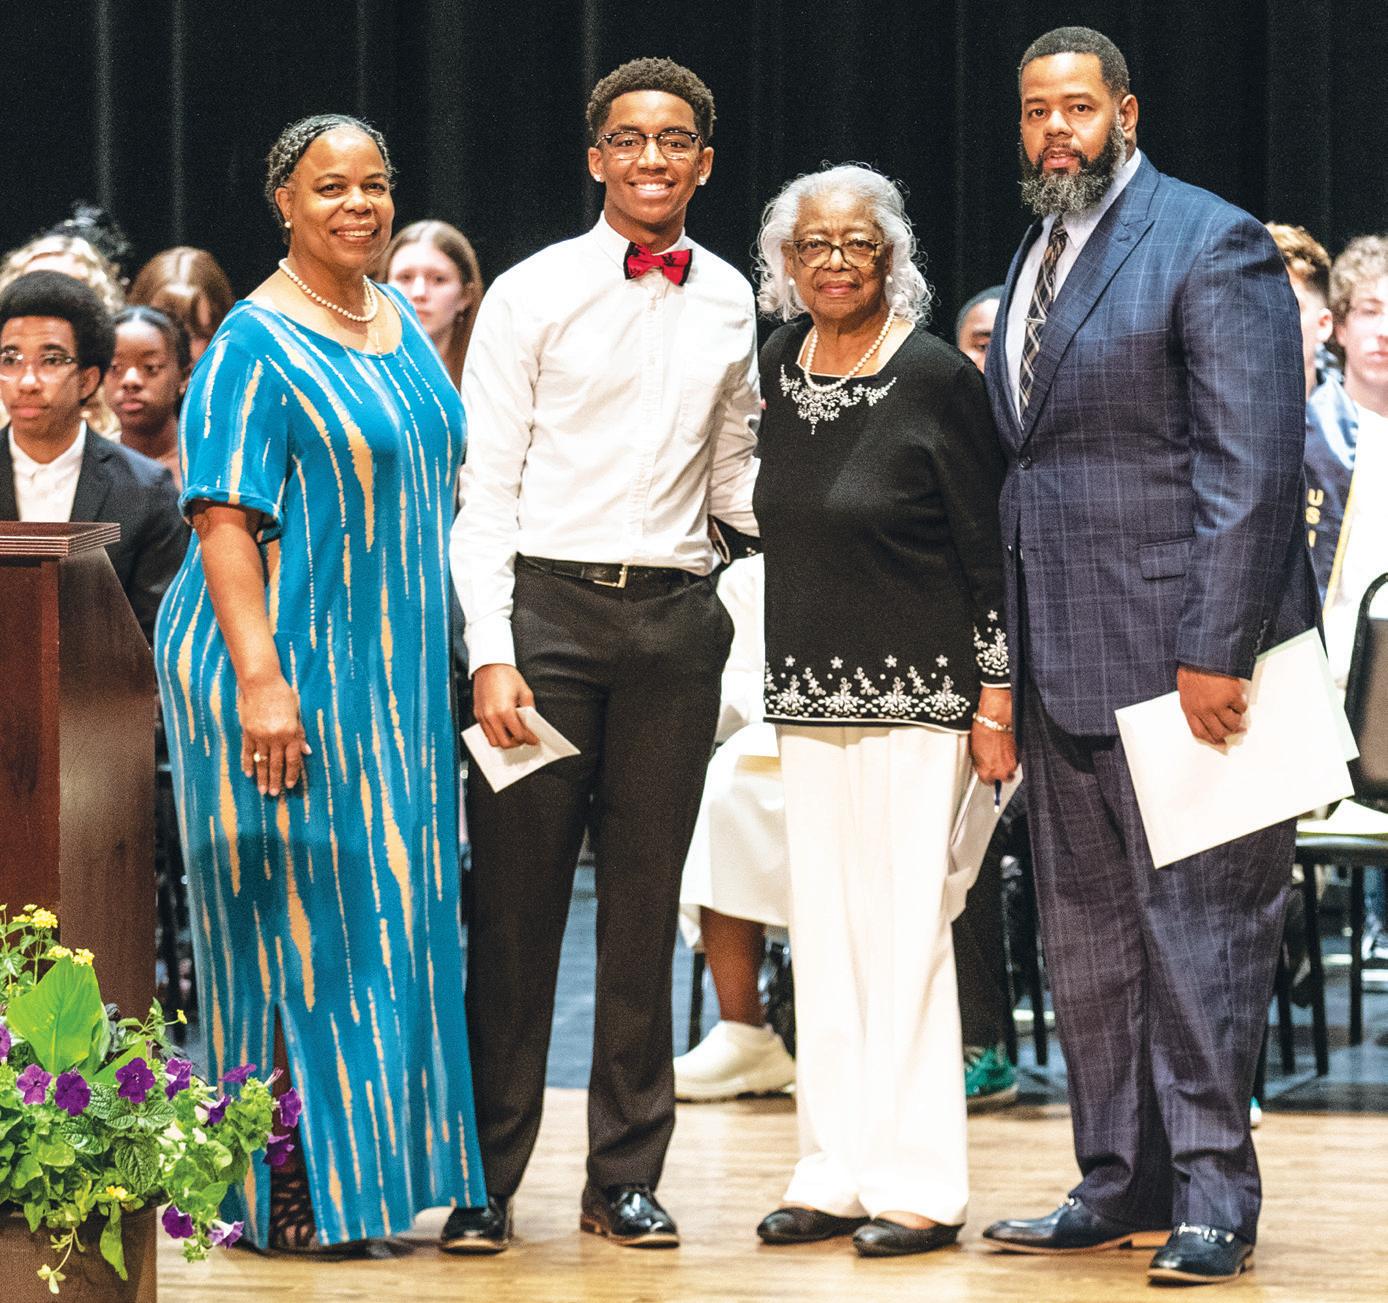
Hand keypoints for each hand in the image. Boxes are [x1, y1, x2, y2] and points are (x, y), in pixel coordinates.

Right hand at [238, 675, 309, 795]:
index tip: (291, 785)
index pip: (292, 759)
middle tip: (274, 794)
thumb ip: (300, 733)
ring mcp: (259, 735)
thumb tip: (306, 751)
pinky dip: (248, 763)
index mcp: (290, 732)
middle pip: (276, 763)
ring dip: (261, 777)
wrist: (260, 682)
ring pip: (261, 760)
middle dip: (276, 780)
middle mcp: (275, 737)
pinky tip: (248, 773)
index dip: (292, 773)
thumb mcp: (296, 712)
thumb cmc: (282, 694)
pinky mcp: (247, 731)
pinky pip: (247, 751)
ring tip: (262, 790)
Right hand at [473, 664, 539, 749]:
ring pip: (493, 741)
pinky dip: (495, 734)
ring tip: (513, 734)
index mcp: (505, 710)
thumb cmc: (506, 675)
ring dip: (504, 740)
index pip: (518, 735)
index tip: (534, 739)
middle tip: (524, 738)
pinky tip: (503, 727)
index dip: (529, 739)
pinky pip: (486, 732)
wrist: (489, 665)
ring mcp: (483, 716)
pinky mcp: (477, 714)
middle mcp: (491, 716)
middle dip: (517, 743)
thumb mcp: (525, 692)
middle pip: (505, 743)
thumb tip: (532, 724)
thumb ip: (529, 710)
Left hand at [970, 686, 1017, 782]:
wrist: (997, 720)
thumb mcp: (975, 751)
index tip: (988, 773)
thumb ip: (981, 763)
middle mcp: (1001, 771)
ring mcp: (1012, 765)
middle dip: (1001, 772)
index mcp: (987, 772)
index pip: (988, 782)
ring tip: (1002, 753)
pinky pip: (1017, 760)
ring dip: (1008, 764)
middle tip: (997, 763)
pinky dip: (1013, 756)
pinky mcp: (1020, 756)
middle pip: (1004, 779)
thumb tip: (983, 765)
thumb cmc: (984, 732)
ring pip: (1012, 770)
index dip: (988, 776)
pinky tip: (1008, 748)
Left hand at [1177, 666, 1247, 745]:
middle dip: (1229, 733)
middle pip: (1219, 732)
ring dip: (1237, 721)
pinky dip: (1242, 706)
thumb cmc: (1193, 669)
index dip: (1212, 740)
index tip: (1221, 743)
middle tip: (1236, 730)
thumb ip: (1195, 706)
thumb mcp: (1187, 691)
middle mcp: (1203, 710)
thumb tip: (1208, 719)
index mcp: (1189, 708)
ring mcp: (1217, 704)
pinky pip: (1241, 708)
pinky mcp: (1230, 696)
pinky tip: (1239, 700)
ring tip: (1238, 715)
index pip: (1200, 733)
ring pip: (1232, 724)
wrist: (1202, 655)